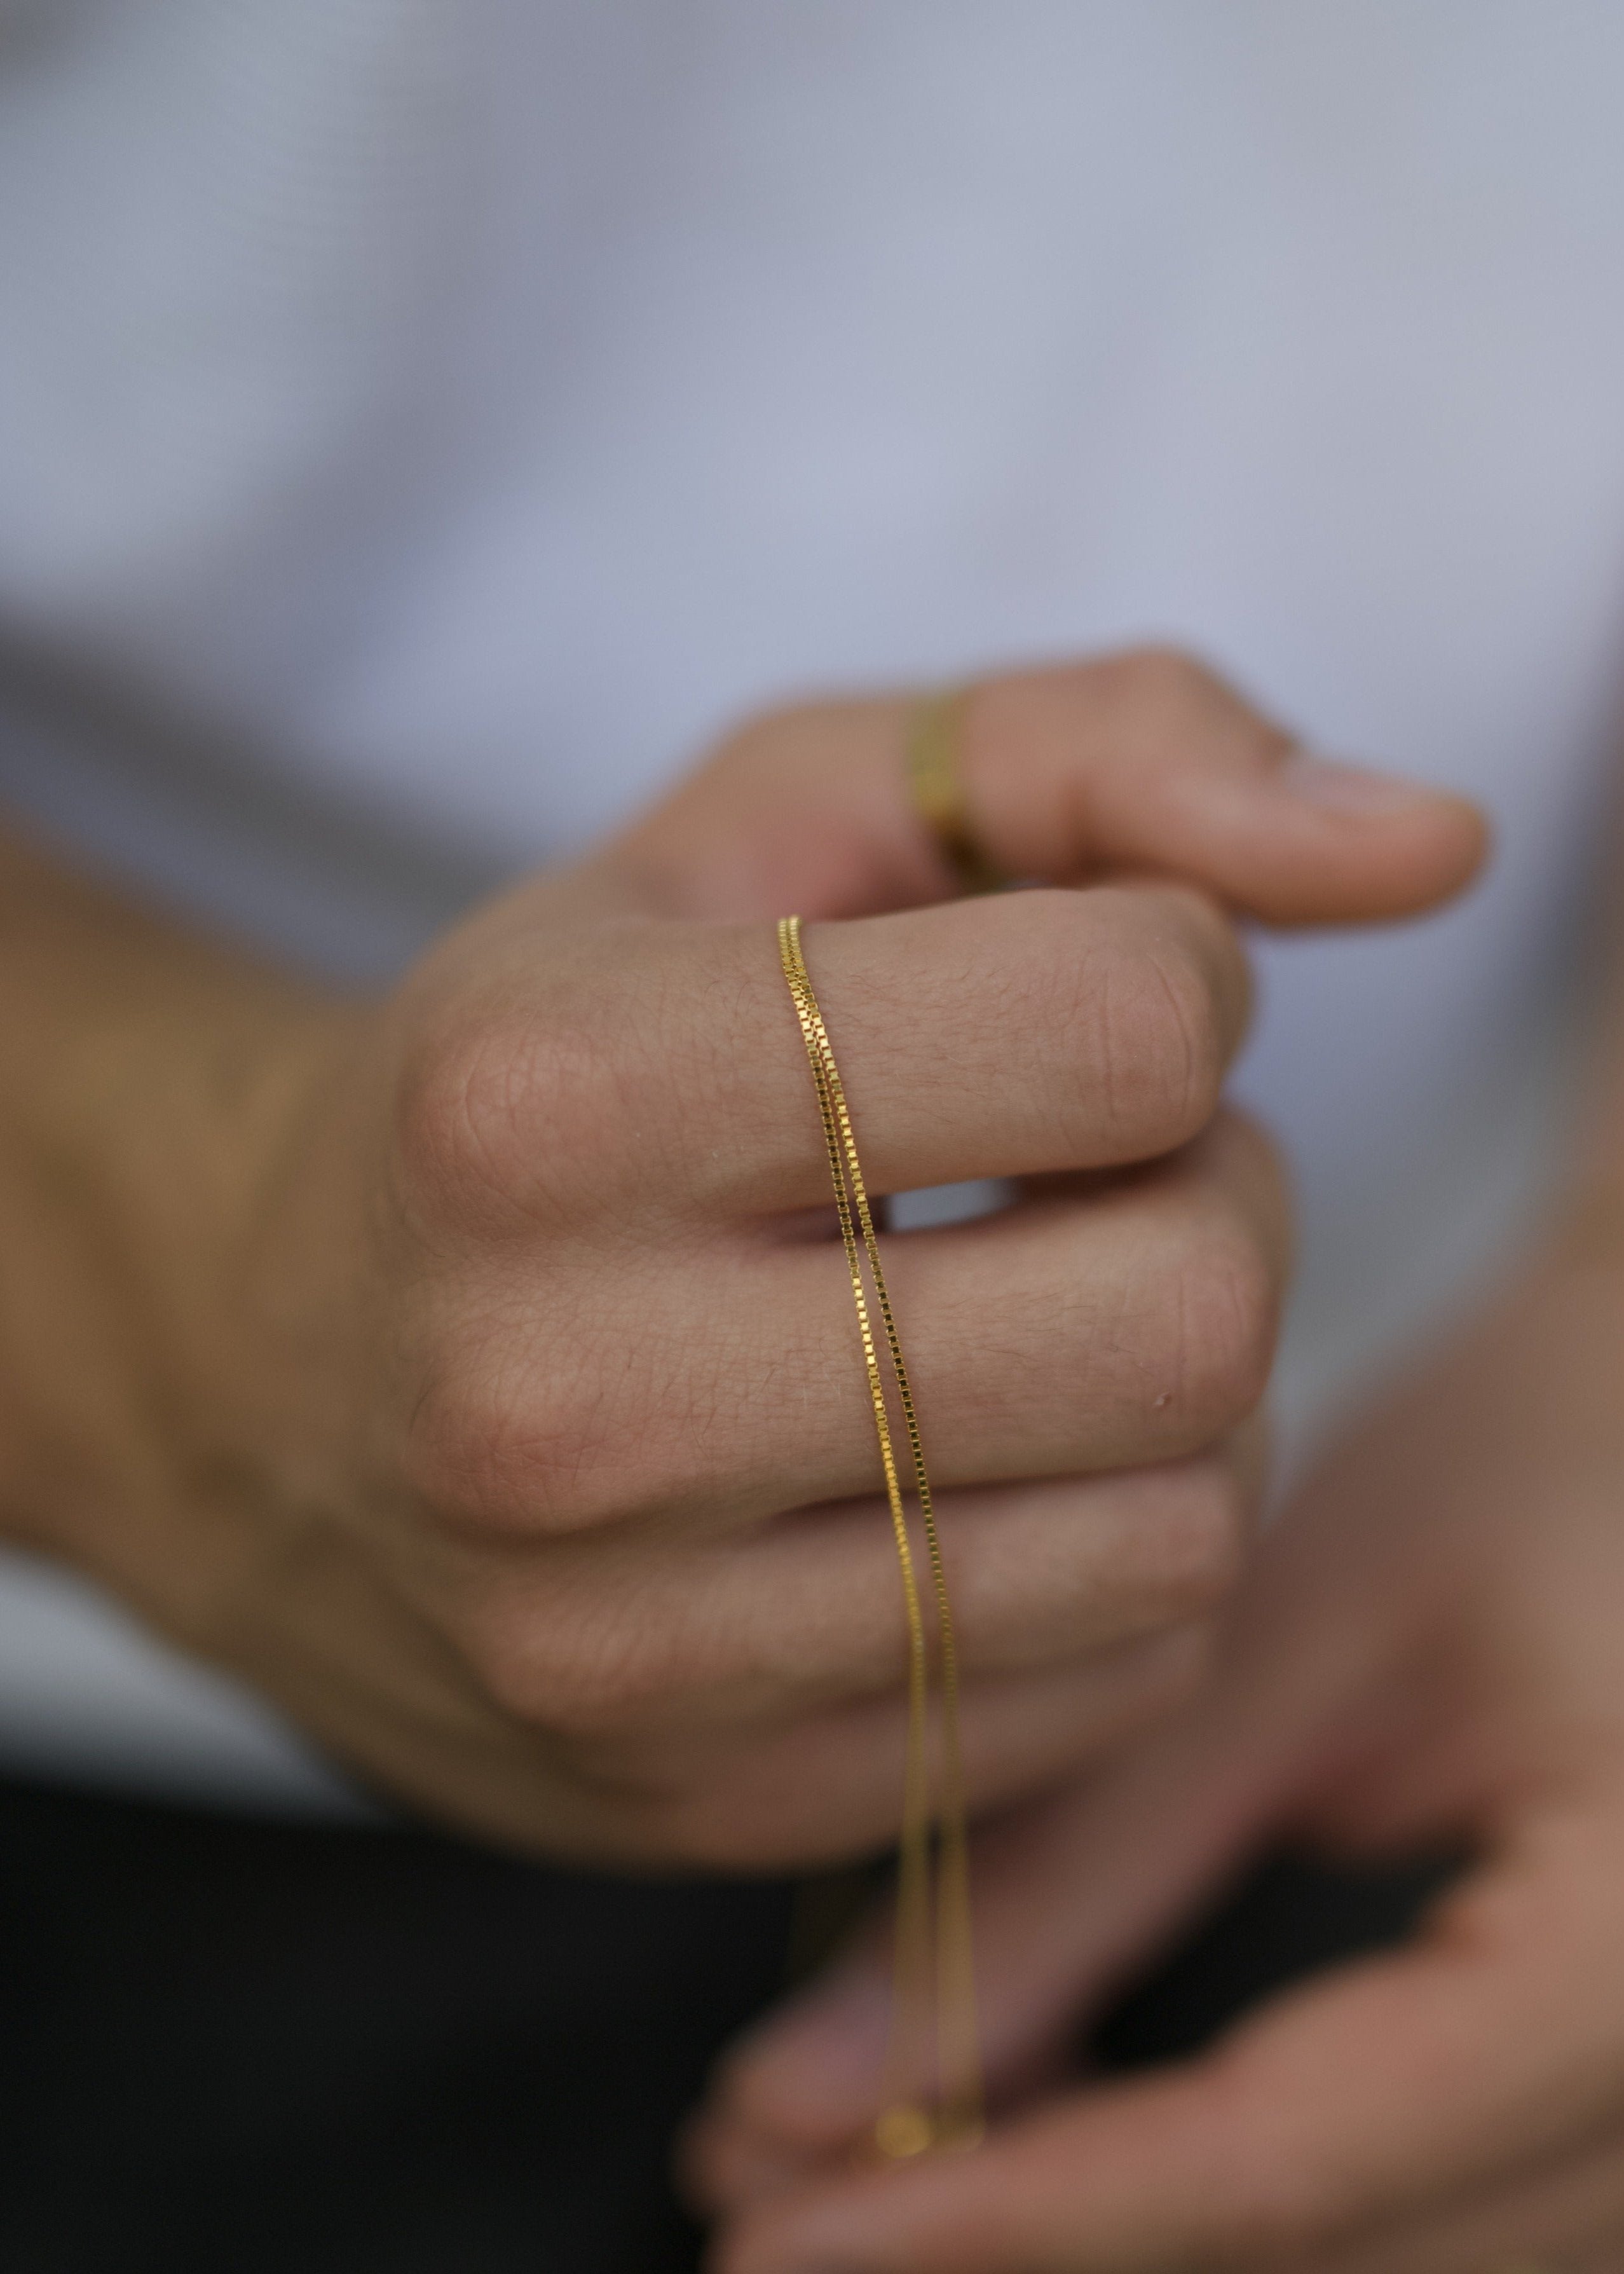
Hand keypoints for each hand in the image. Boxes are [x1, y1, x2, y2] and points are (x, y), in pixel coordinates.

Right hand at [0, 653, 1481, 1868]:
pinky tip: (979, 1460)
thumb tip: (1430, 842)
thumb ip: (1099, 750)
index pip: (1124, 1031)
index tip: (1069, 995)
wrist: (266, 1367)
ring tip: (1024, 1307)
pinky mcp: (704, 1800)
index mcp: (555, 1105)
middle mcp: (565, 1403)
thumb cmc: (547, 1052)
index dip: (1169, 976)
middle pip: (1188, 1314)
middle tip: (1092, 1164)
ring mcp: (630, 1648)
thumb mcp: (769, 817)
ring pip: (1188, 1527)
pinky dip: (1109, 1539)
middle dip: (1214, 1197)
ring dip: (1182, 1385)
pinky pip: (1114, 1679)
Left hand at [696, 1219, 1623, 2267]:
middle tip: (754, 2189)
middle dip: (1020, 2250)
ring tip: (847, 2160)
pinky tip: (1026, 2114)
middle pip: (1311, 2258)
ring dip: (1094, 2238)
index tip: (768, 2227)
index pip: (1282, 2165)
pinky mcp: (1587, 2105)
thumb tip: (805, 2093)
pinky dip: (1190, 2194)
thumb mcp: (1300, 1645)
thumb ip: (1081, 1871)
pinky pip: (1382, 2211)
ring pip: (1343, 2264)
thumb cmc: (1525, 1470)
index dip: (1007, 2219)